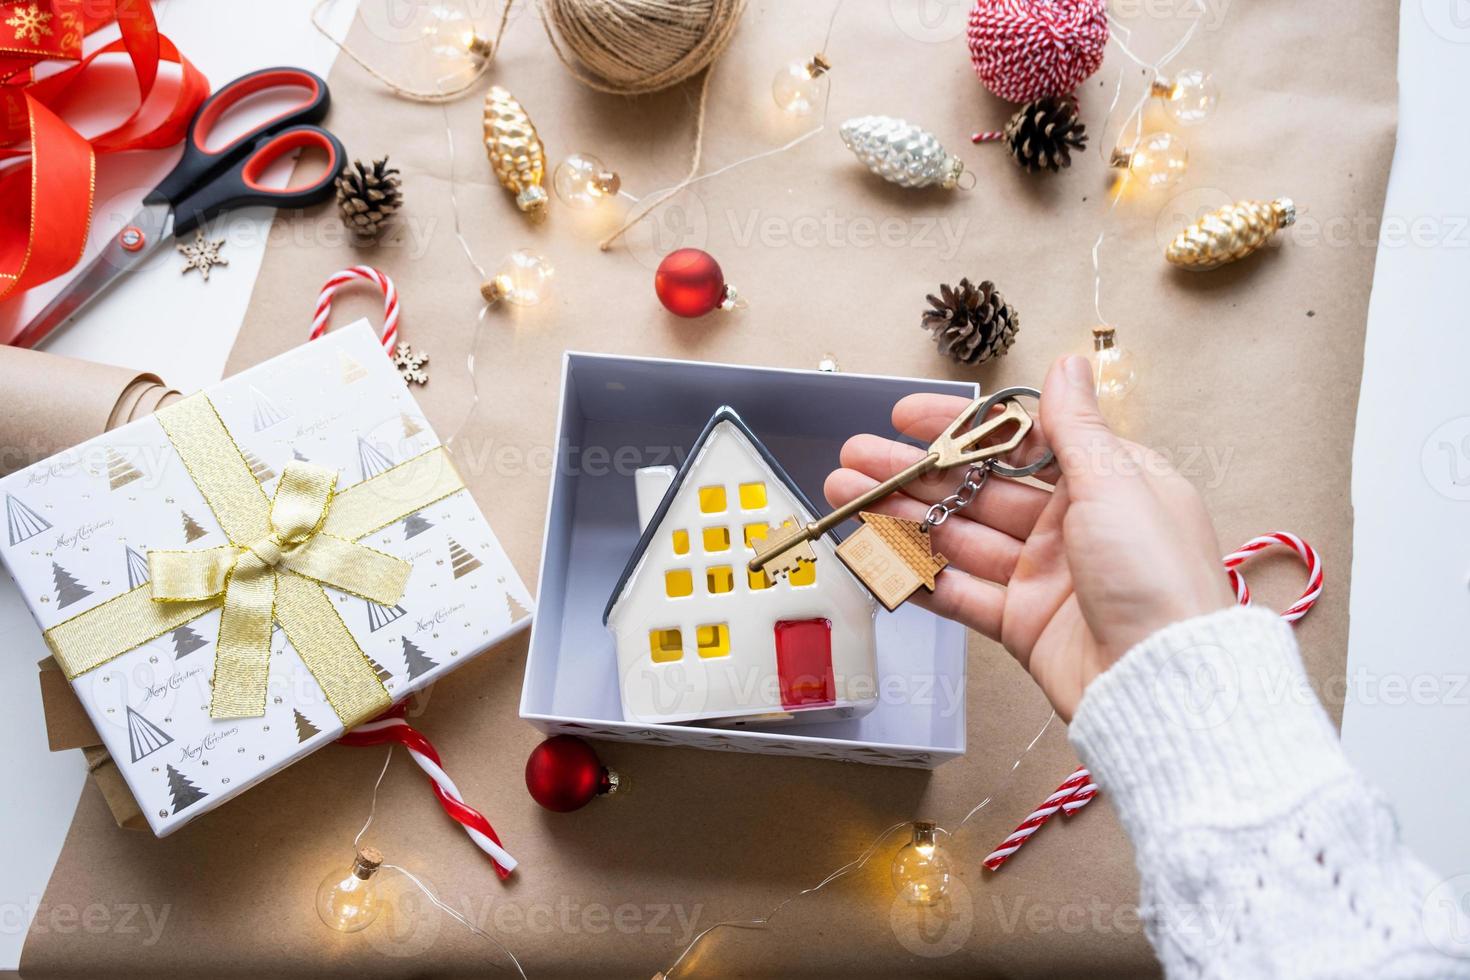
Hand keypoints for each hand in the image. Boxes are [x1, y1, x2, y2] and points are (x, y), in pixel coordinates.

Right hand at [824, 355, 1234, 720]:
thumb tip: (1068, 365)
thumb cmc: (1158, 579)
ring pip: (958, 537)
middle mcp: (1070, 527)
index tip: (907, 416)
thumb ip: (1076, 426)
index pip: (1018, 440)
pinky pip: (957, 592)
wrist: (1163, 683)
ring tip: (846, 497)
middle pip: (976, 489)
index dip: (959, 428)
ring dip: (900, 517)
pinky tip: (875, 555)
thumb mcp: (1118, 483)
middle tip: (856, 458)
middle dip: (912, 472)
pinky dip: (916, 575)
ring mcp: (1042, 577)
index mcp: (1103, 483)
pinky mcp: (1021, 624)